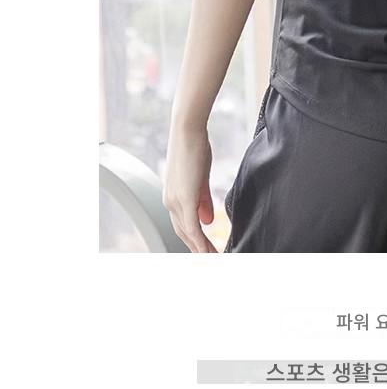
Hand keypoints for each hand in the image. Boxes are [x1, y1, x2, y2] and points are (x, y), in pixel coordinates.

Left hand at [162, 124, 218, 252]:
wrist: (188, 130)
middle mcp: (169, 201)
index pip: (182, 225)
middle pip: (183, 233)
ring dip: (201, 248)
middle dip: (197, 248)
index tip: (206, 249)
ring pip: (187, 233)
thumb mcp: (200, 178)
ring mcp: (175, 201)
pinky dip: (201, 240)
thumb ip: (203, 201)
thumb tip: (207, 220)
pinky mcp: (184, 198)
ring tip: (214, 257)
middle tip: (211, 258)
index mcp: (172, 196)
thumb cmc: (194, 147)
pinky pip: (192, 226)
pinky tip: (209, 250)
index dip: (194, 239)